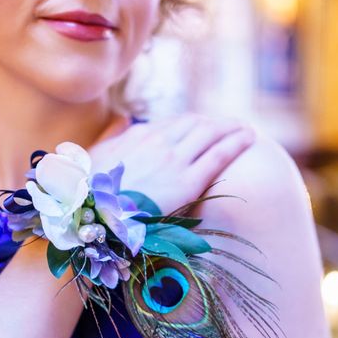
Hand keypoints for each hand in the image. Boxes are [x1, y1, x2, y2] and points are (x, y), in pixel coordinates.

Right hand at [88, 113, 254, 214]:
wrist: (94, 218)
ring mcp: (174, 161)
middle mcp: (157, 142)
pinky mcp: (188, 182)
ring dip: (230, 128)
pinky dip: (236, 142)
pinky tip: (249, 138)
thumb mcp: (92, 159)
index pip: (172, 123)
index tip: (202, 126)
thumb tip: (120, 119)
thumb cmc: (88, 195)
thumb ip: (110, 135)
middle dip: (214, 123)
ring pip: (210, 134)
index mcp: (136, 136)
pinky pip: (218, 155)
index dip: (191, 124)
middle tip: (230, 125)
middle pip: (194, 124)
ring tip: (245, 128)